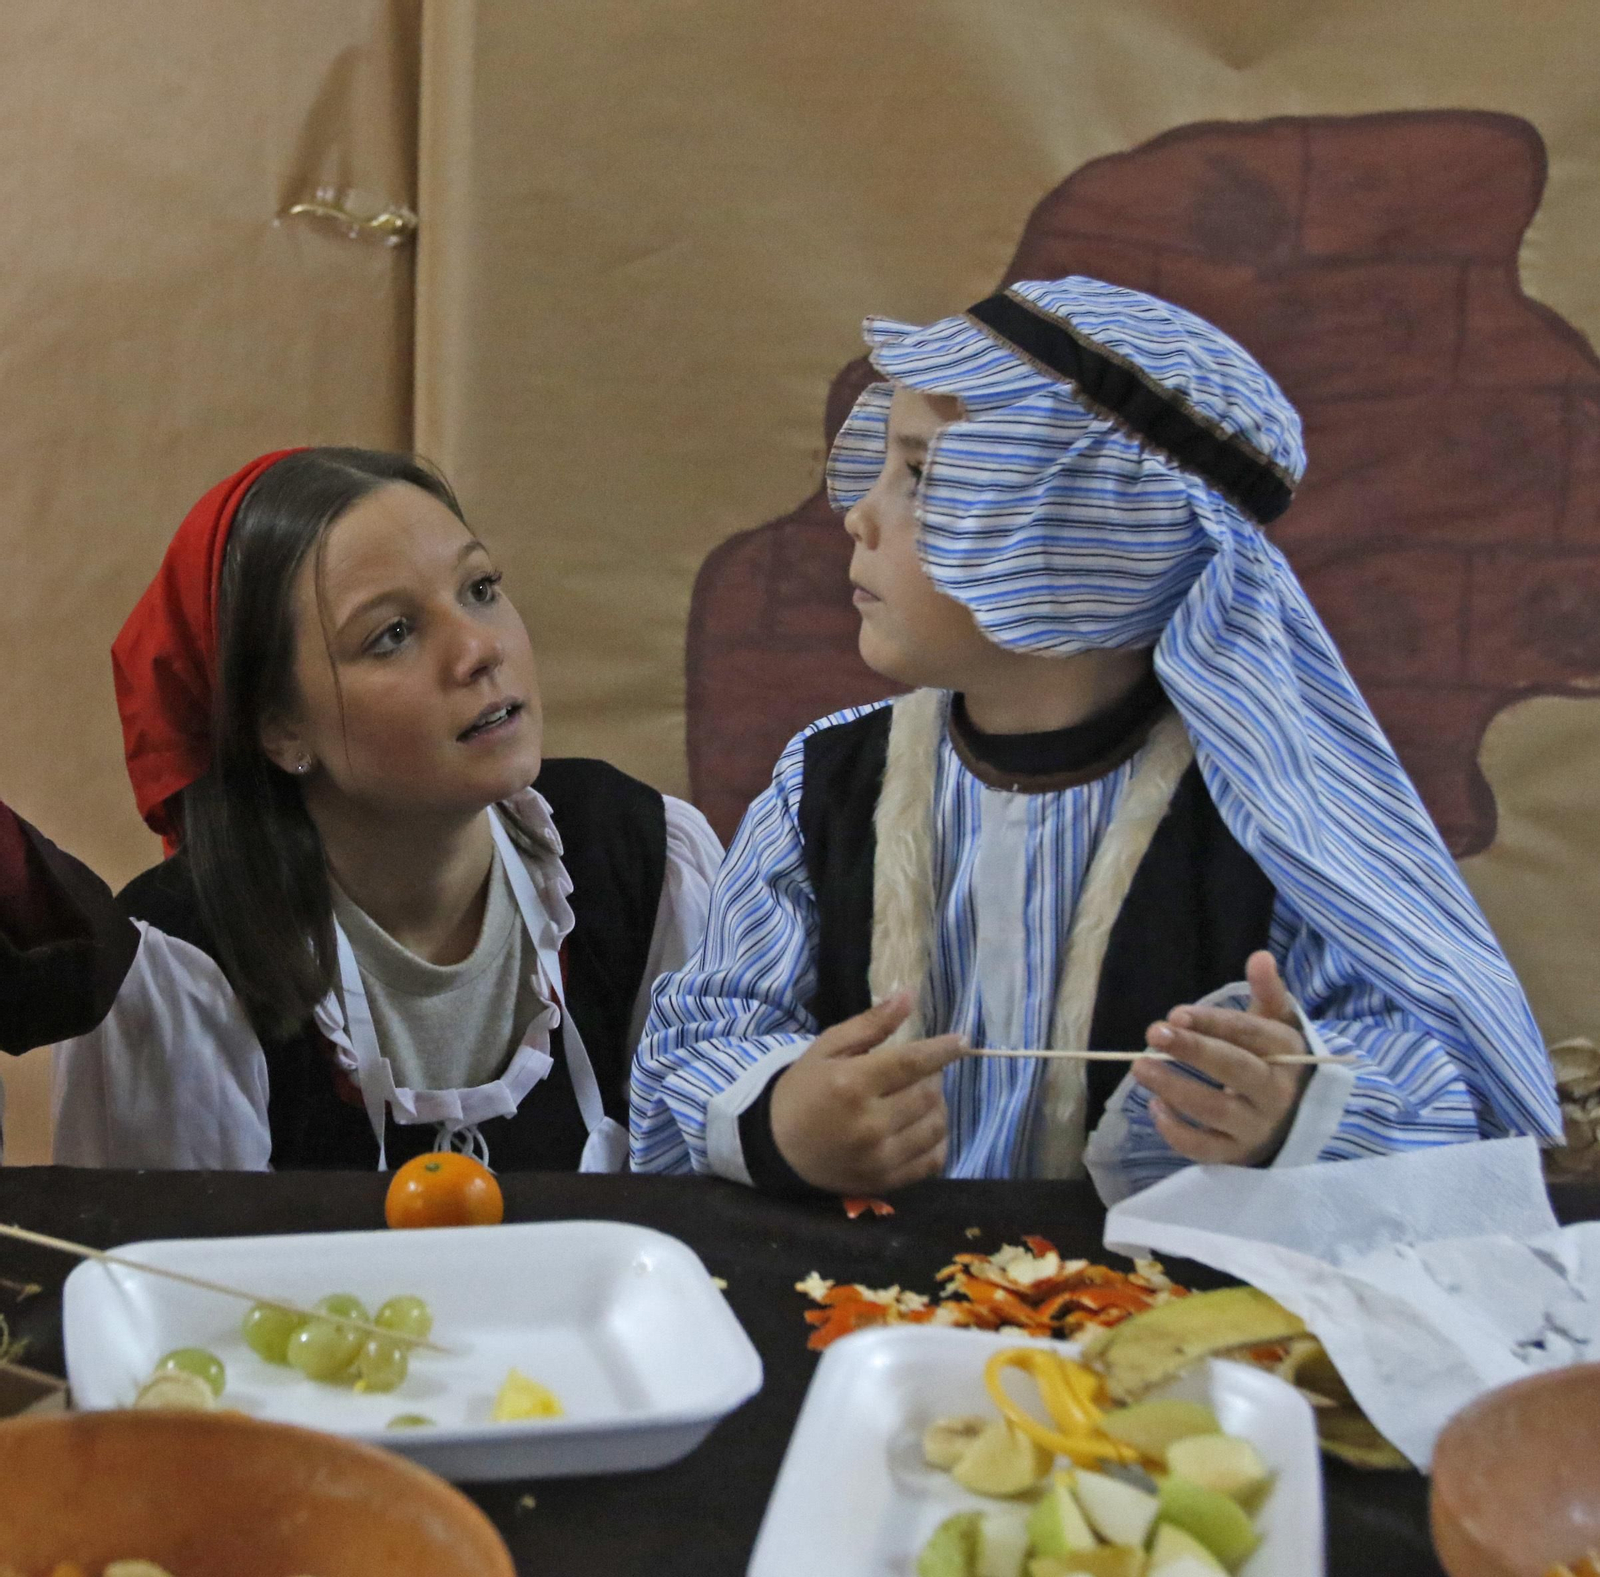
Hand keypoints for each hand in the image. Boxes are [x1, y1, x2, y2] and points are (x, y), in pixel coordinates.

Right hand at [769, 992, 967, 1193]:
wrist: (779, 1146)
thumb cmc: (804, 1089)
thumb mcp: (828, 1047)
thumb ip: (871, 1023)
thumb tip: (909, 995)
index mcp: (851, 1084)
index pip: (912, 1062)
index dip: (943, 1050)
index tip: (962, 1040)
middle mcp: (868, 1124)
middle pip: (929, 1094)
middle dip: (934, 1076)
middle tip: (921, 1070)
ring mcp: (879, 1158)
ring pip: (936, 1126)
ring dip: (937, 1106)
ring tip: (919, 1097)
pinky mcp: (885, 1182)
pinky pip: (932, 1160)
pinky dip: (937, 1140)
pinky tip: (922, 1126)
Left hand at [1131, 951, 1311, 1166]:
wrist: (1296, 1121)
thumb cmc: (1275, 1063)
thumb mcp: (1277, 1026)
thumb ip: (1268, 993)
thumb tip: (1261, 957)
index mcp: (1286, 1054)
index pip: (1249, 1034)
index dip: (1212, 1023)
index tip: (1176, 1014)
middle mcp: (1275, 1093)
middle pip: (1234, 1069)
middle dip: (1193, 1050)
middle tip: (1152, 1033)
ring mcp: (1256, 1127)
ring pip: (1215, 1110)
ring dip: (1175, 1088)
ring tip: (1140, 1067)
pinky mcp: (1237, 1155)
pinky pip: (1206, 1150)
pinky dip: (1177, 1132)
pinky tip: (1155, 1108)